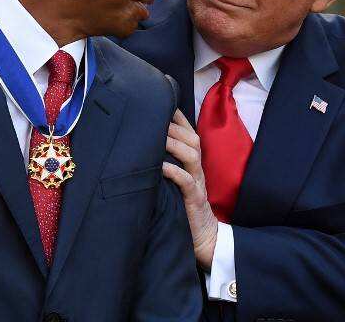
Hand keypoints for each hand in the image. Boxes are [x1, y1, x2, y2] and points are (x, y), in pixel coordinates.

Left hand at [162, 109, 217, 269]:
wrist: (205, 241)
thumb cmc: (184, 211)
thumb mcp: (174, 185)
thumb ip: (165, 167)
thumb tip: (139, 151)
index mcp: (192, 165)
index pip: (188, 134)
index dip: (177, 118)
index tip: (160, 102)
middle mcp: (197, 170)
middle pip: (191, 139)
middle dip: (174, 125)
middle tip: (154, 115)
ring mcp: (198, 184)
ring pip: (191, 155)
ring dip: (174, 143)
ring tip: (157, 135)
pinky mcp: (194, 201)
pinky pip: (187, 182)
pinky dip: (175, 172)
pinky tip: (161, 166)